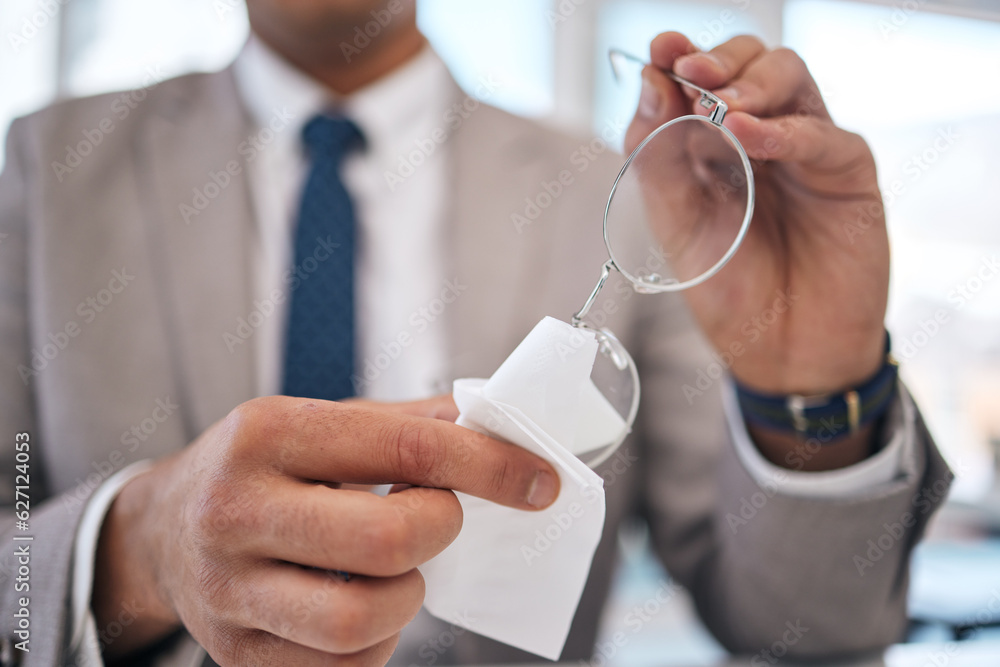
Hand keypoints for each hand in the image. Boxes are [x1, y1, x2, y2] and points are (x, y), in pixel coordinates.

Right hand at [93, 394, 558, 664]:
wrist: (162, 528)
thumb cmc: (262, 467)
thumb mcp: (318, 422)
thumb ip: (406, 424)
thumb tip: (497, 429)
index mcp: (269, 433)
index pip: (406, 447)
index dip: (490, 466)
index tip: (540, 481)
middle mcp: (237, 510)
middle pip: (386, 541)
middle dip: (440, 531)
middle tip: (439, 519)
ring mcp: (229, 591)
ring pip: (362, 620)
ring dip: (408, 596)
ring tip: (395, 569)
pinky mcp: (233, 653)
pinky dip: (378, 641)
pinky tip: (363, 604)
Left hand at [626, 32, 887, 395]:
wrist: (779, 353)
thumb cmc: (729, 290)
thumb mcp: (675, 226)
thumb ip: (657, 157)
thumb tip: (648, 82)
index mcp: (713, 144)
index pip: (701, 80)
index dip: (681, 57)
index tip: (661, 49)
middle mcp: (761, 136)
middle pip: (751, 62)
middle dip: (719, 59)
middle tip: (689, 69)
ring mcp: (805, 150)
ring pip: (791, 79)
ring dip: (750, 83)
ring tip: (718, 107)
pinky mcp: (846, 173)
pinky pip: (822, 135)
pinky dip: (784, 131)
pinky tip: (750, 135)